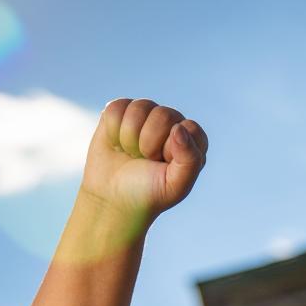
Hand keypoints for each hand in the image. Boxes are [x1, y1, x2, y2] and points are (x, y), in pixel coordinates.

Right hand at [78, 97, 208, 225]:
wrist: (112, 198)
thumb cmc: (148, 193)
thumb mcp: (175, 186)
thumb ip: (189, 160)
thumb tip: (178, 127)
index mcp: (192, 141)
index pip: (189, 128)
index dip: (172, 148)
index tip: (163, 165)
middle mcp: (171, 123)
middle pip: (163, 115)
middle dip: (149, 143)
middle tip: (145, 160)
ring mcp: (147, 115)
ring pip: (139, 108)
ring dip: (129, 137)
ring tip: (131, 153)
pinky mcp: (122, 110)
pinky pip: (117, 108)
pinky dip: (113, 130)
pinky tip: (117, 144)